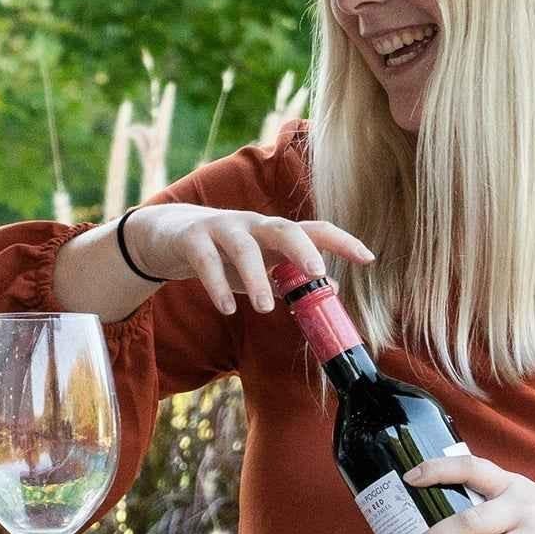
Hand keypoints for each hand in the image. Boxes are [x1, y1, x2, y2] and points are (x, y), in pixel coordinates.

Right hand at [117, 204, 374, 317]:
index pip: (314, 230)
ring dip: (256, 275)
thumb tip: (332, 289)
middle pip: (283, 227)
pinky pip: (206, 261)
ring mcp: (220, 228)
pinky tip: (226, 307)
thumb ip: (291, 278)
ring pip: (243, 246)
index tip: (368, 258)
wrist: (166, 236)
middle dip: (302, 248)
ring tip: (264, 308)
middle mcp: (251, 225)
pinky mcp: (192, 238)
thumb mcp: (258, 266)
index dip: (342, 242)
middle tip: (316, 273)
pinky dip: (217, 285)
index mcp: (273, 233)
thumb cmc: (221, 253)